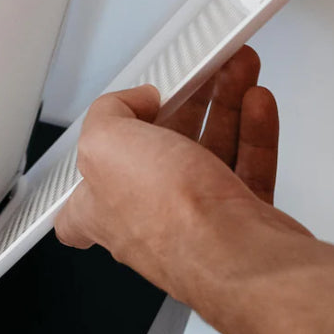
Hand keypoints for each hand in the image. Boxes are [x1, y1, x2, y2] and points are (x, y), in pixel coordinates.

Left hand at [54, 45, 309, 306]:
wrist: (243, 260)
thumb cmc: (171, 218)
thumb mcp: (105, 143)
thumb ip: (108, 112)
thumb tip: (133, 101)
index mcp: (101, 208)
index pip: (77, 199)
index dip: (92, 160)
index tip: (110, 129)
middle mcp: (147, 218)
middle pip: (159, 151)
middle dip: (181, 104)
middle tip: (198, 76)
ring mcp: (198, 221)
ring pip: (209, 152)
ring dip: (223, 106)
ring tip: (236, 73)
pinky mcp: (242, 223)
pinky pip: (247, 167)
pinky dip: (253, 132)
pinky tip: (256, 105)